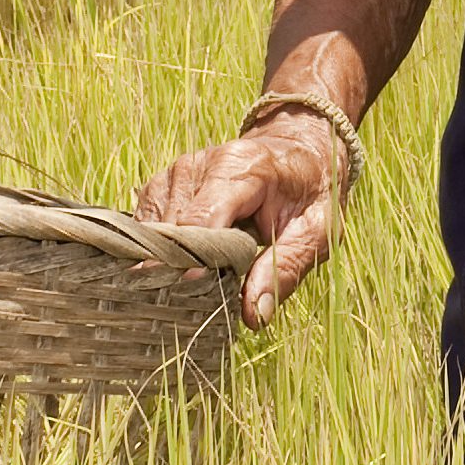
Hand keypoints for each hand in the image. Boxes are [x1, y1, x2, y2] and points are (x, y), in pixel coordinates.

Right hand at [134, 109, 348, 328]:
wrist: (298, 148)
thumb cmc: (310, 191)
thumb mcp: (317, 229)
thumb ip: (286, 268)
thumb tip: (254, 316)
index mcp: (241, 168)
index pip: (199, 221)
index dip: (192, 263)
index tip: (193, 299)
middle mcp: (199, 165)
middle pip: (170, 231)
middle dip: (180, 271)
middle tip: (196, 307)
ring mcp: (176, 173)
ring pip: (152, 233)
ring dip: (168, 264)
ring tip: (194, 287)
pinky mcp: (162, 184)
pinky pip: (146, 227)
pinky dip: (158, 252)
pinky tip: (182, 268)